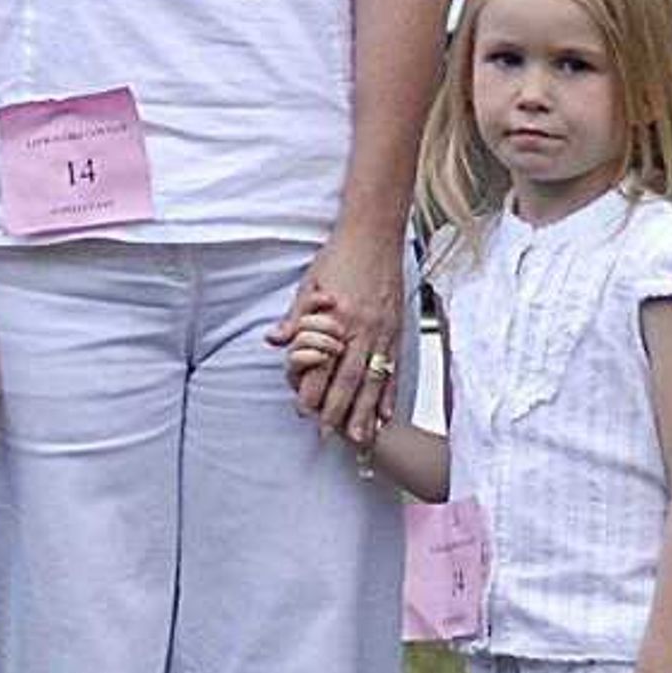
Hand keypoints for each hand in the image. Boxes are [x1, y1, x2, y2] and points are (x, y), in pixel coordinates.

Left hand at [274, 225, 405, 443]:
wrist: (375, 234)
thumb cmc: (339, 257)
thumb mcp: (309, 285)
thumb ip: (294, 318)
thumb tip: (274, 341)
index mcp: (337, 320)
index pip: (323, 365)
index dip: (314, 391)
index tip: (305, 413)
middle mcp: (362, 330)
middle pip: (350, 380)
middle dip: (339, 412)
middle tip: (329, 436)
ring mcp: (383, 332)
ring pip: (375, 380)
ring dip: (367, 412)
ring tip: (362, 438)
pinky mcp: (397, 330)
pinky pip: (394, 368)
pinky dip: (391, 393)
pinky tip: (387, 412)